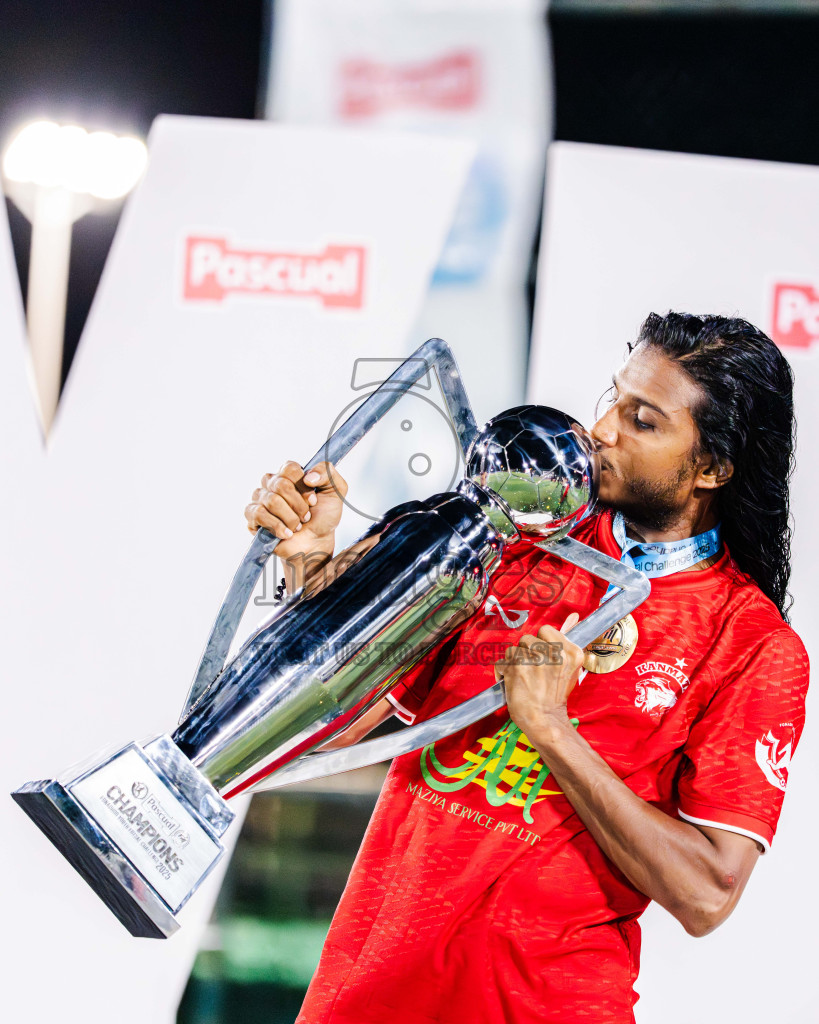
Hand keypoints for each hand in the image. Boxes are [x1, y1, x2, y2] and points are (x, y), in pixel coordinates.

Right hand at [244, 461, 346, 562]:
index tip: (313, 501)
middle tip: (306, 516)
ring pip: (271, 501)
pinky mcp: (253, 517)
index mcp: (289, 474)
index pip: (289, 468)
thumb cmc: (323, 517)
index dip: (303, 487)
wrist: (316, 543)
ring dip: (291, 518)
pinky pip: (259, 514)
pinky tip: (287, 533)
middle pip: (280, 485)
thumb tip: (308, 476)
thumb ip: (328, 472)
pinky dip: (277, 526)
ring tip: (297, 526)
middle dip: (299, 505)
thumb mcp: (336, 491)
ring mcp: (260, 499)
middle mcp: (272, 483)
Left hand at [495, 613, 582, 739]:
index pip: (546, 631)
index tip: (542, 659)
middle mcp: (555, 654)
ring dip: (514, 662)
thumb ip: (567, 640)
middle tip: (533, 672)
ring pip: (514, 648)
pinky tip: (513, 682)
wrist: (545, 721)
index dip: (540, 645)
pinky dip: (504, 671)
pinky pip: (503, 660)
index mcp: (572, 652)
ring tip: (523, 678)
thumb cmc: (555, 695)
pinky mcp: (518, 667)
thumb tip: (574, 616)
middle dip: (526, 654)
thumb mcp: (570, 668)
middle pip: (528, 638)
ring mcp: (536, 660)